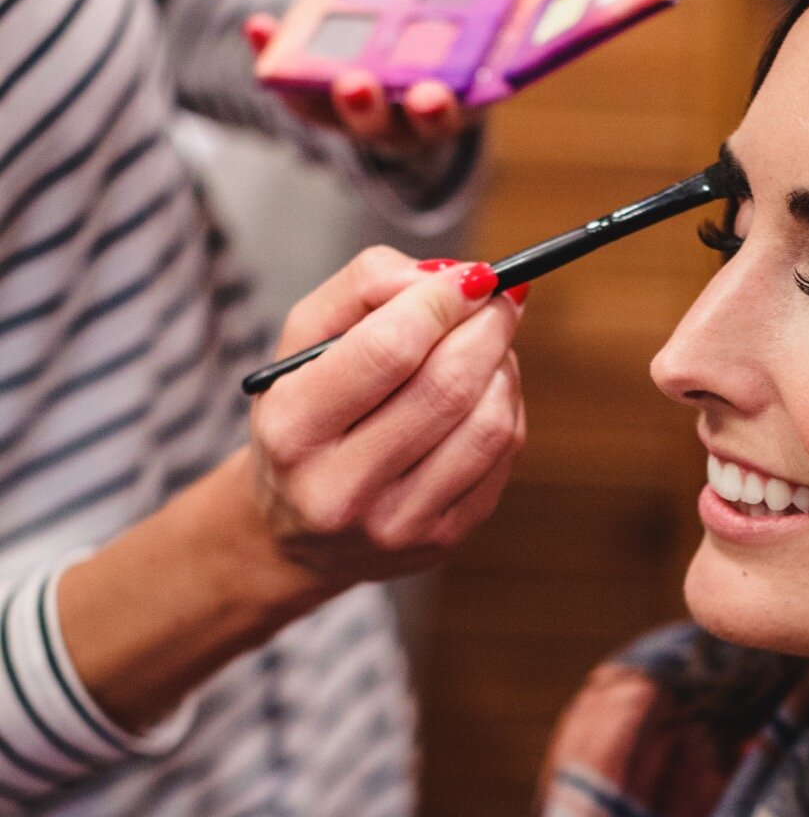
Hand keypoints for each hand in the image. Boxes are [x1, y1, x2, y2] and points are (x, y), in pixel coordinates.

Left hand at [247, 0, 554, 151]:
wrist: (417, 49)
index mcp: (471, 85)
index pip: (468, 104)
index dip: (453, 104)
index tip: (444, 93)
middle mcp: (422, 112)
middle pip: (412, 126)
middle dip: (400, 112)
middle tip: (385, 88)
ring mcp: (373, 111)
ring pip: (358, 122)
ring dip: (345, 103)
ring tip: (342, 75)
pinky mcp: (323, 99)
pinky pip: (298, 90)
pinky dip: (275, 61)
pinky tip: (258, 26)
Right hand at [251, 248, 525, 585]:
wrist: (294, 529)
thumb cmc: (305, 415)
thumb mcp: (302, 343)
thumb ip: (362, 288)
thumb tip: (443, 276)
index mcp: (293, 430)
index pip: (388, 351)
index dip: (442, 302)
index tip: (471, 276)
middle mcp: (341, 488)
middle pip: (448, 387)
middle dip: (487, 327)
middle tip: (499, 298)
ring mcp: (397, 523)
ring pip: (489, 425)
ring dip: (503, 367)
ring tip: (488, 344)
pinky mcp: (443, 540)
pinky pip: (503, 456)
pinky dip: (507, 407)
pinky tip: (485, 391)